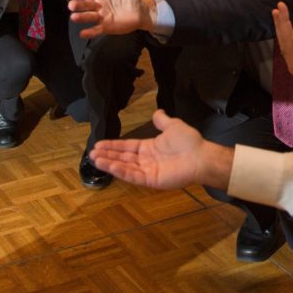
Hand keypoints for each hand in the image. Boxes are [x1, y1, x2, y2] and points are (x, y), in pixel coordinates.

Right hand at [92, 109, 231, 189]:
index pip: (127, 147)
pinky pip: (133, 176)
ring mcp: (148, 171)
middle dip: (107, 155)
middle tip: (92, 153)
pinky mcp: (151, 180)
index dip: (113, 145)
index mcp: (149, 148)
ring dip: (109, 163)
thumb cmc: (188, 142)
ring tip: (95, 159)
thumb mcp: (173, 126)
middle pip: (122, 157)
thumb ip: (162, 121)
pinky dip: (121, 171)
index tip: (99, 144)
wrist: (200, 156)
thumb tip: (157, 112)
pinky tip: (109, 165)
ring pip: (124, 167)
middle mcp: (146, 160)